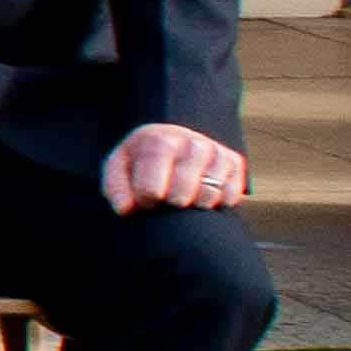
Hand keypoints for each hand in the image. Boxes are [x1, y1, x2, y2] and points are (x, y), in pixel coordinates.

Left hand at [103, 120, 250, 213]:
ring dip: (194, 205)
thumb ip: (116, 187)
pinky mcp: (234, 163)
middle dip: (171, 202)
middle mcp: (191, 142)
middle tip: (167, 202)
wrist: (171, 142)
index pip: (155, 179)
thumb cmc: (141, 161)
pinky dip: (217, 203)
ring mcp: (215, 151)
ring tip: (182, 199)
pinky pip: (230, 195)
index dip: (148, 196)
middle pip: (183, 190)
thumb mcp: (119, 167)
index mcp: (159, 141)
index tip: (146, 202)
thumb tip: (125, 210)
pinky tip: (202, 197)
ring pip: (209, 194)